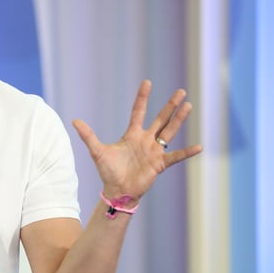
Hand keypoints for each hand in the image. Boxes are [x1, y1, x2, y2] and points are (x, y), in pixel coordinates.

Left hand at [72, 80, 201, 201]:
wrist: (117, 190)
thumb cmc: (108, 171)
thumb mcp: (97, 151)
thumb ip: (88, 136)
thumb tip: (74, 121)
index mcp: (132, 135)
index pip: (138, 111)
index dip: (142, 98)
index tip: (147, 82)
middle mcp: (146, 140)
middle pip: (160, 118)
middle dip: (169, 105)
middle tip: (180, 91)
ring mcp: (154, 151)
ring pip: (169, 131)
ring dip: (178, 119)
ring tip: (188, 106)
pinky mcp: (160, 164)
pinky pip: (176, 156)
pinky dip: (187, 152)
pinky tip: (199, 146)